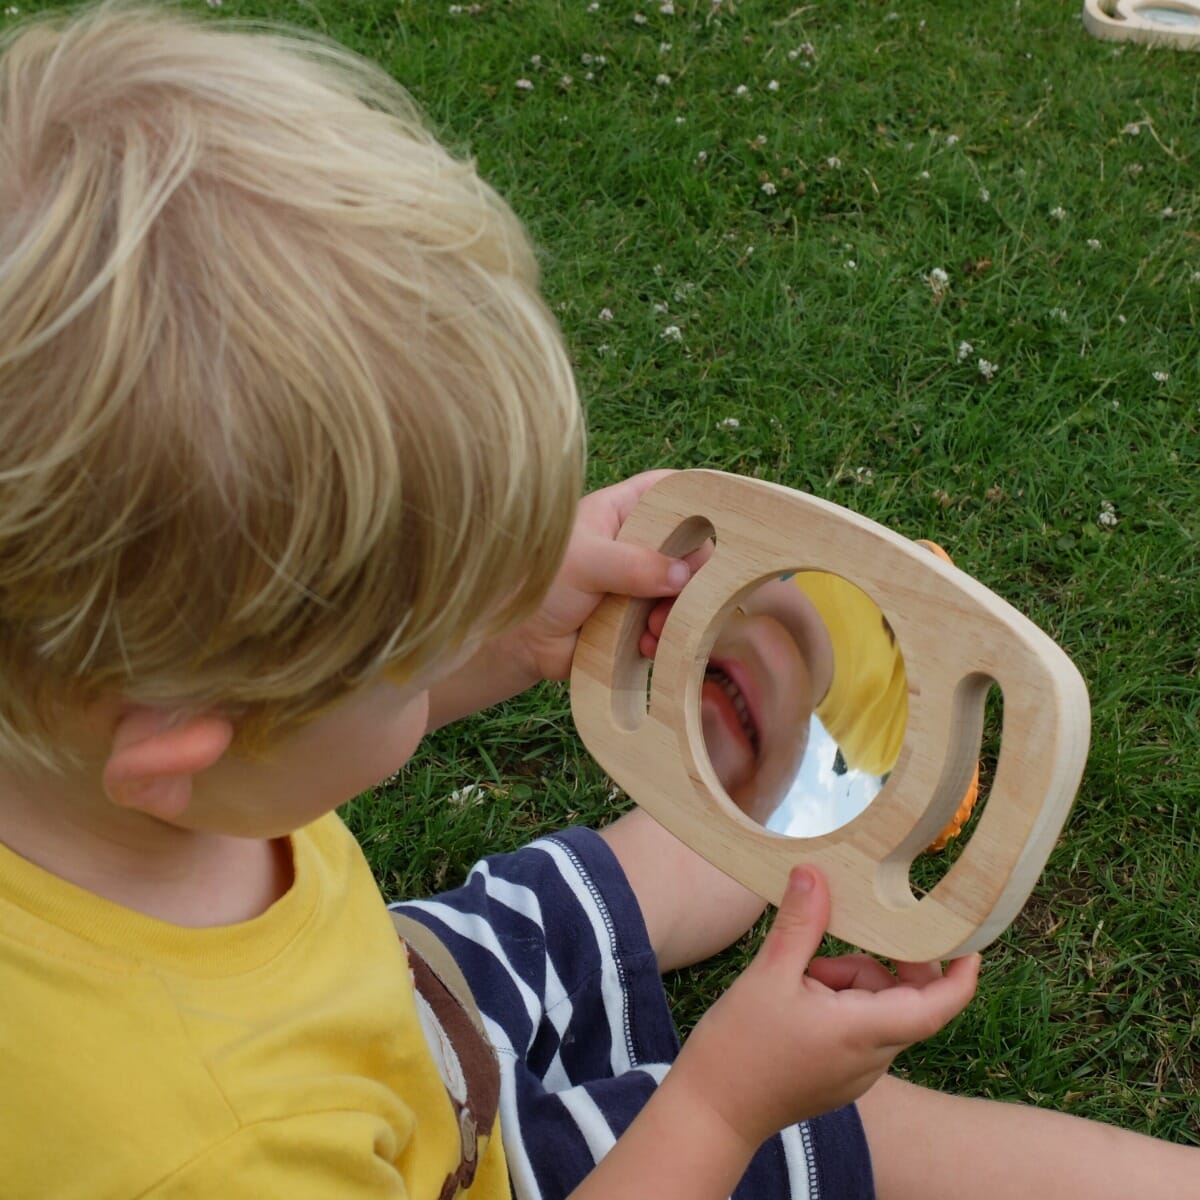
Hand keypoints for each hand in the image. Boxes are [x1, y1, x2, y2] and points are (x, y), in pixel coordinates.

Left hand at [499, 470, 694, 682]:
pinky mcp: (641, 617)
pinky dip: (665, 636)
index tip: (722, 520)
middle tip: (676, 597)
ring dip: (679, 612)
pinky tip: (646, 646)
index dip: (699, 499)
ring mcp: (642, 581)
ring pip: (686, 589)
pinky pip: (672, 623)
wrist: (521, 642)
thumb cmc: (540, 586)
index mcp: (623, 511)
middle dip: (691, 575)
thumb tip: (682, 576)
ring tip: (653, 630)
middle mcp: (639, 543)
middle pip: (690, 545)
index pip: (671, 489)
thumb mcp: (585, 564)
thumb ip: (632, 565)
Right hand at [671, 865, 980, 1152]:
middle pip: (905, 998)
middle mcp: (872, 1057)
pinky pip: (860, 1029)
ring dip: (851, 982)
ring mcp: (858, 1071)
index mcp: (863, 1031)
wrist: (712, 1111)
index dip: (960, 974)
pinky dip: (840, 1002)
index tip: (972, 942)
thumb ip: (800, 924)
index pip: (936, 1005)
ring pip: (879, 1010)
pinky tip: (798, 996)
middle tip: (839, 940)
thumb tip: (814, 873)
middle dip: (878, 962)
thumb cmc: (741, 1047)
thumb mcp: (769, 975)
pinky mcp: (840, 1075)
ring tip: (801, 976)